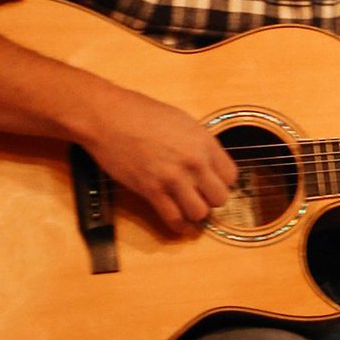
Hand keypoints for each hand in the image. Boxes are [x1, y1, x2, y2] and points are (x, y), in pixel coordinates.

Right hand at [81, 90, 238, 236]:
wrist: (108, 117)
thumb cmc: (141, 113)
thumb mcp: (182, 121)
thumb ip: (198, 144)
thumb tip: (207, 162)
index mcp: (204, 142)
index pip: (230, 176)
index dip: (222, 183)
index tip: (212, 184)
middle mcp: (194, 161)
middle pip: (219, 198)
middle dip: (211, 200)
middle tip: (200, 197)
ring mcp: (173, 177)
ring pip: (199, 213)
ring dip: (194, 214)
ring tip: (187, 208)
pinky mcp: (151, 190)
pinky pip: (174, 219)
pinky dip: (178, 226)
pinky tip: (178, 224)